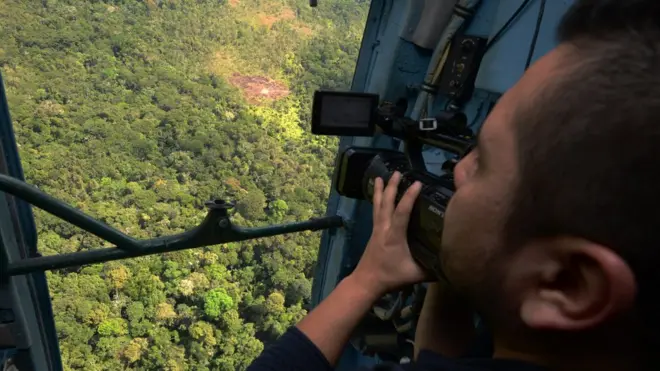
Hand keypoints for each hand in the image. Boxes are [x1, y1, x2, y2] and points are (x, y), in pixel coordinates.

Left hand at [351, 171, 427, 296]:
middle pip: (386, 203)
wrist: (366, 282)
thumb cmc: (391, 277)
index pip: (402, 212)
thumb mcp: (415, 275)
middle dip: (392, 186)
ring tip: (381, 176)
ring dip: (381, 190)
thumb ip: (433, 268)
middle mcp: (384, 228)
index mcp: (394, 236)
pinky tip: (377, 194)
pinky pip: (376, 211)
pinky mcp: (374, 232)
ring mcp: (377, 229)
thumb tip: (453, 260)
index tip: (417, 183)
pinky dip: (377, 200)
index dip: (409, 196)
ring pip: (378, 205)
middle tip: (398, 172)